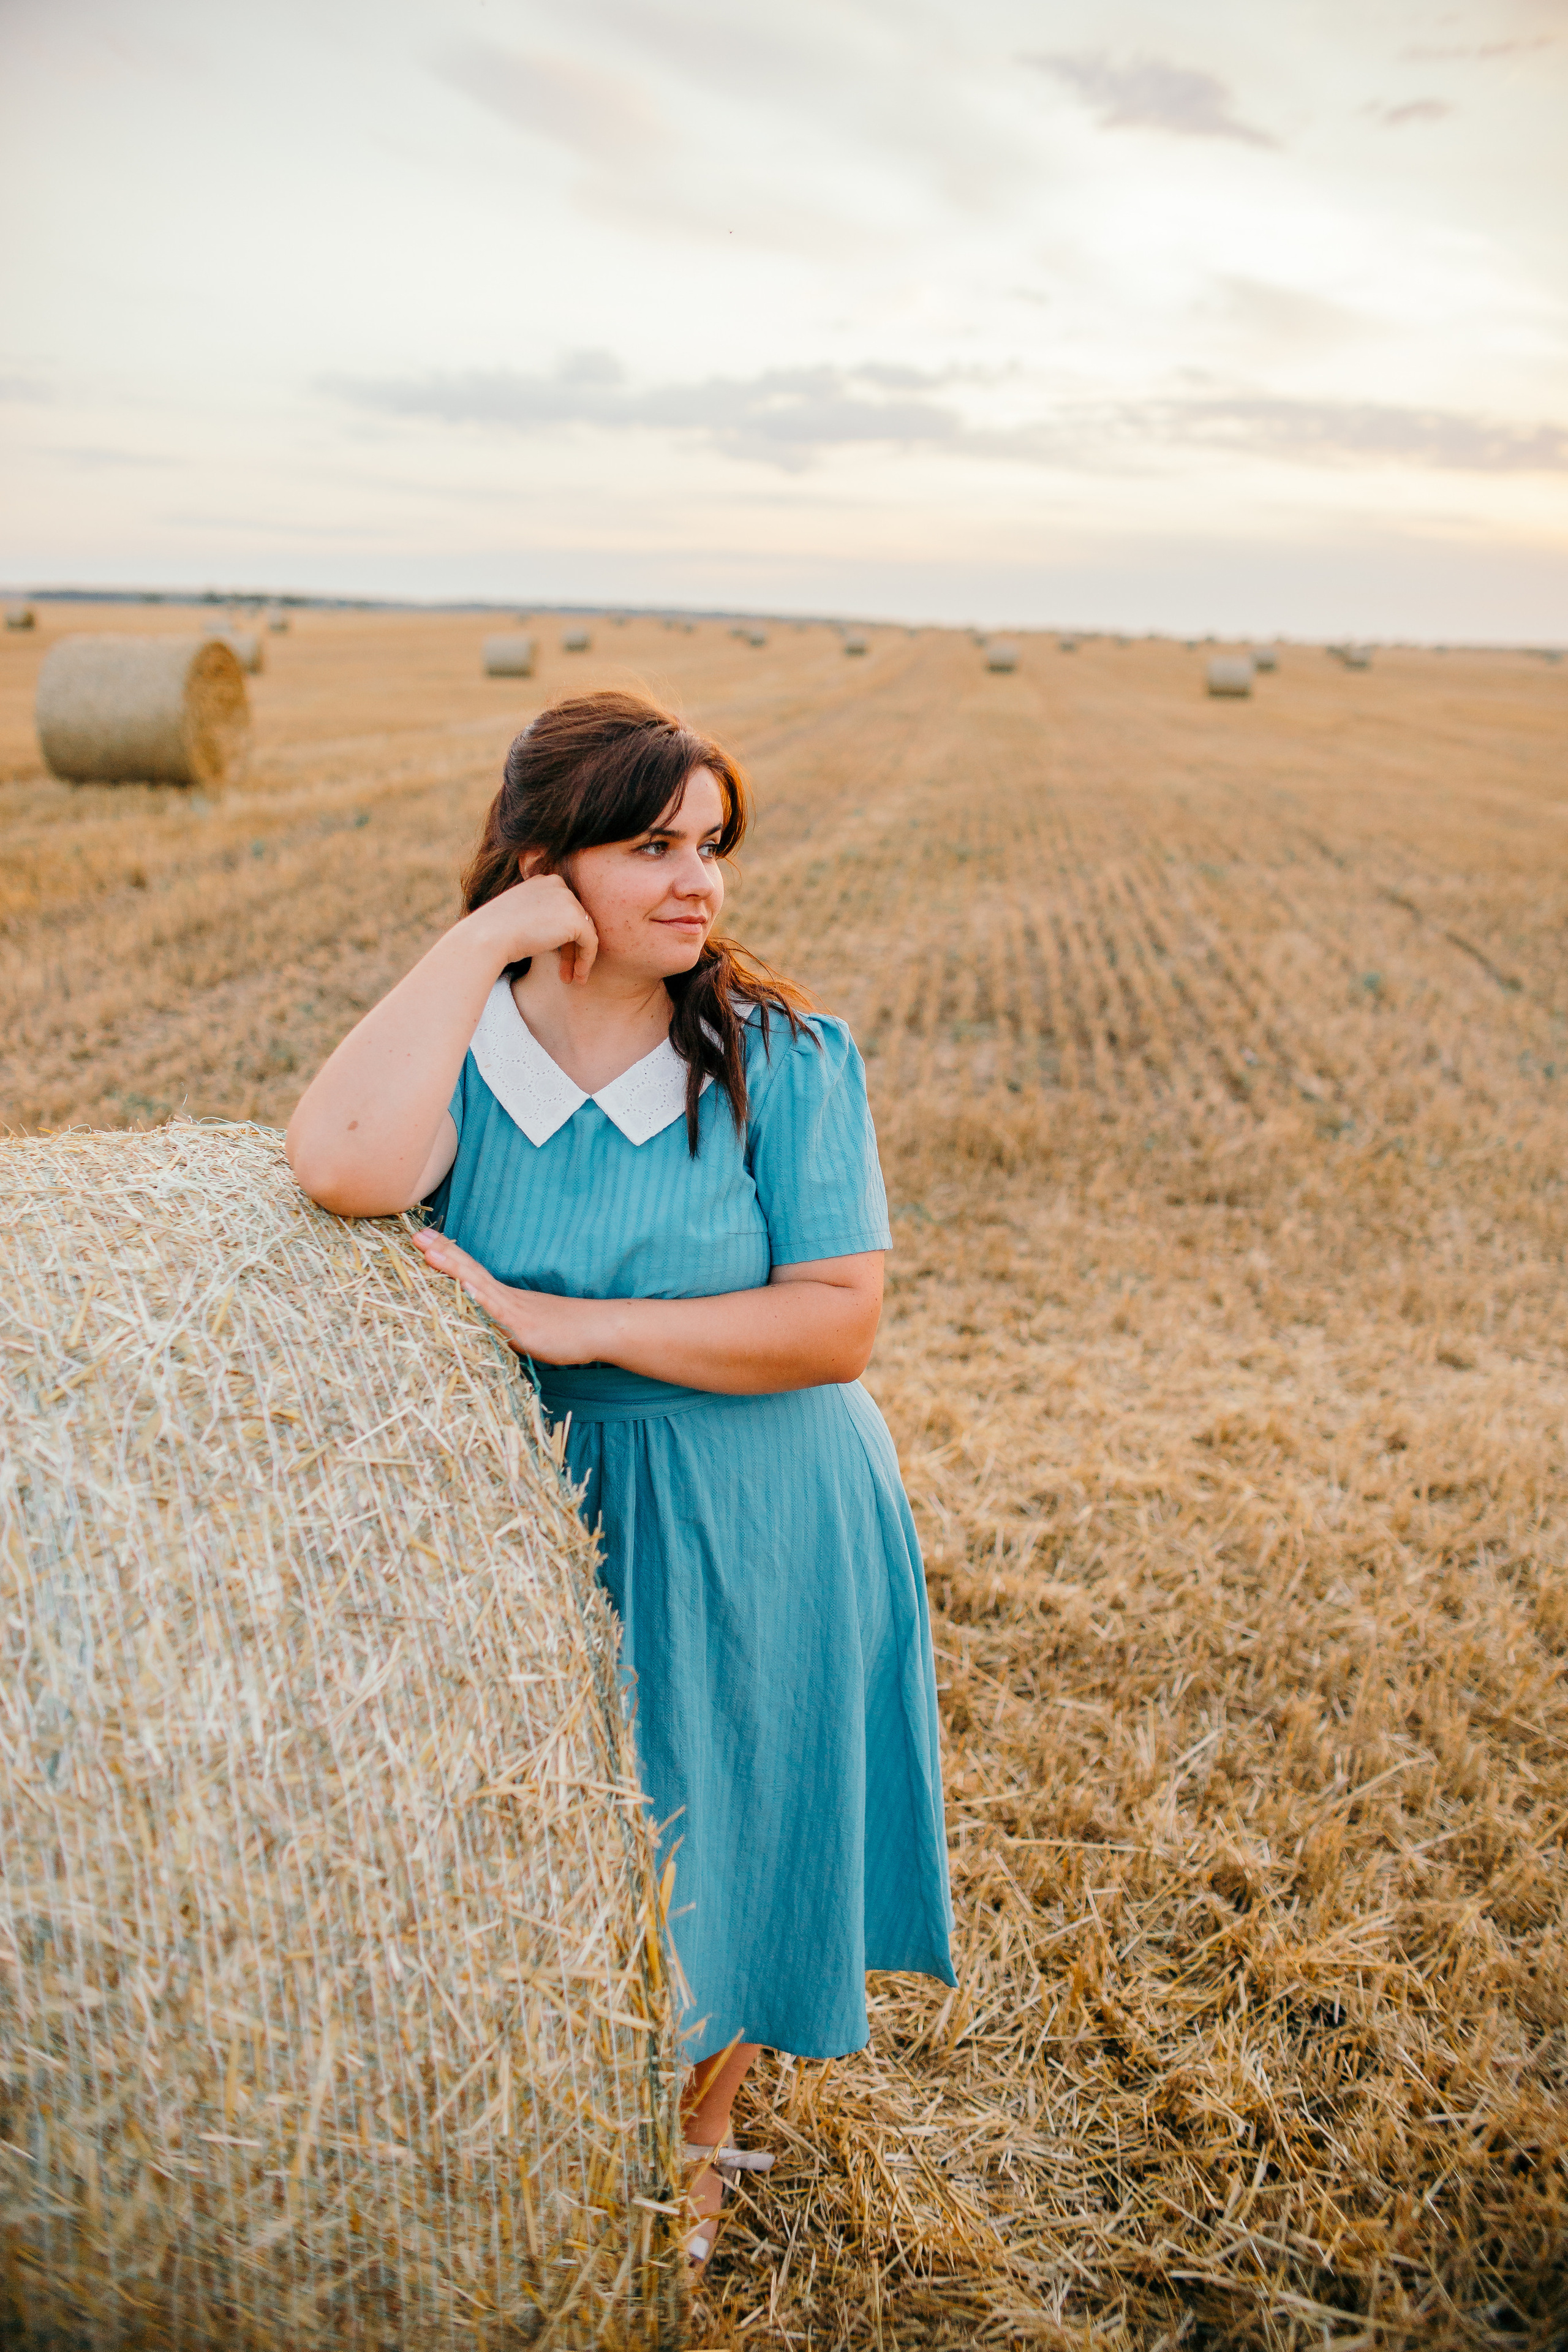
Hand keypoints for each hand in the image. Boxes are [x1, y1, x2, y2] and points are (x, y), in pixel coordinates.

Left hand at [412, 1227, 605, 1362]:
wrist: (599, 1328)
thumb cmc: (566, 1330)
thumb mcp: (527, 1327)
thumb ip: (504, 1324)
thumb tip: (484, 1327)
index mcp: (505, 1297)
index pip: (470, 1271)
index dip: (447, 1254)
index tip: (424, 1237)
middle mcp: (506, 1298)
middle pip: (469, 1270)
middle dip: (442, 1252)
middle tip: (416, 1235)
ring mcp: (514, 1310)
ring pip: (477, 1285)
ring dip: (452, 1267)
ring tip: (428, 1252)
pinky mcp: (523, 1328)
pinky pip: (497, 1313)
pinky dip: (479, 1299)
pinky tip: (464, 1289)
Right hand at [464, 874, 597, 984]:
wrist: (488, 936)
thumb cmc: (496, 932)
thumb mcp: (520, 915)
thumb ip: (541, 917)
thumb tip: (558, 933)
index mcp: (544, 880)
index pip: (563, 909)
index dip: (563, 936)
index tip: (557, 958)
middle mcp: (558, 884)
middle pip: (575, 920)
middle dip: (572, 949)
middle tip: (566, 973)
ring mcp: (568, 900)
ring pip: (584, 932)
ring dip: (579, 957)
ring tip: (573, 979)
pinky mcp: (575, 919)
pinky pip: (591, 942)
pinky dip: (587, 960)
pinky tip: (579, 975)